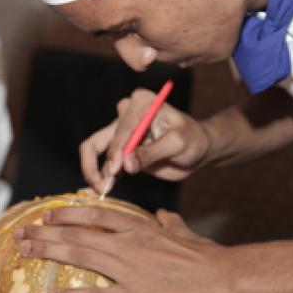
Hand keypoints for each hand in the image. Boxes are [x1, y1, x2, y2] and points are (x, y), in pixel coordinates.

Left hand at [16, 207, 237, 292]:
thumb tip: (165, 216)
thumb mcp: (185, 234)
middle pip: (79, 233)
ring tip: (26, 251)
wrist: (222, 275)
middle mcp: (128, 243)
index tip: (48, 215)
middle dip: (47, 233)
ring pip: (80, 255)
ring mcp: (129, 268)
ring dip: (49, 252)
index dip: (68, 215)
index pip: (96, 215)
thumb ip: (171, 224)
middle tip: (22, 233)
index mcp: (140, 228)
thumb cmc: (206, 256)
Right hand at [79, 88, 210, 192]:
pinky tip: (102, 188)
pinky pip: (104, 162)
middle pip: (102, 137)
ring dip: (94, 170)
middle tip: (101, 184)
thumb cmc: (192, 140)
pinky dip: (101, 175)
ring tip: (101, 189)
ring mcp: (122, 131)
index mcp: (142, 103)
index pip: (123, 128)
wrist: (197, 151)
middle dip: (97, 162)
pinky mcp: (122, 149)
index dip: (117, 150)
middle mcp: (128, 113)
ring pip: (96, 148)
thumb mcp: (177, 144)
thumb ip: (151, 153)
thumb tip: (127, 165)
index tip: (116, 169)